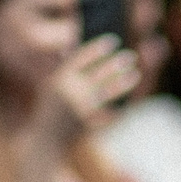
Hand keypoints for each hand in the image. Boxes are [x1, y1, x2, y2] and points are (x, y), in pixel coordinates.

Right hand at [36, 37, 140, 151]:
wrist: (45, 141)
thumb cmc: (53, 111)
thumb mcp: (55, 87)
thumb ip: (70, 72)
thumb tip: (91, 54)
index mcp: (60, 78)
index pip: (82, 58)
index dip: (98, 48)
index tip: (113, 40)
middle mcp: (70, 92)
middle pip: (98, 73)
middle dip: (115, 63)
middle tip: (130, 55)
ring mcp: (80, 109)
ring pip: (107, 92)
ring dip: (122, 83)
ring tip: (135, 74)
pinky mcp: (88, 126)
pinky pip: (108, 115)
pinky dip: (118, 110)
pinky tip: (127, 105)